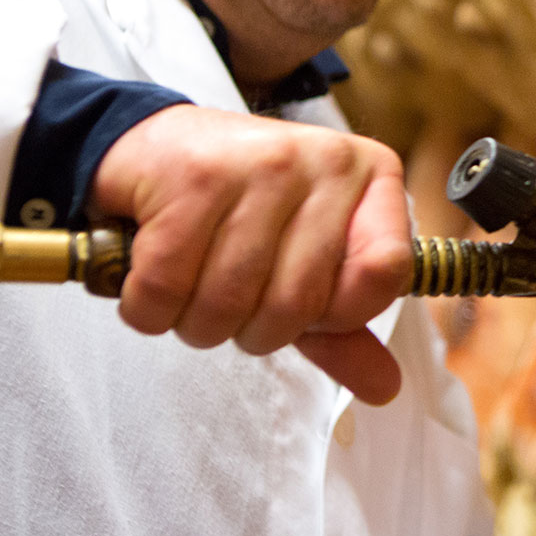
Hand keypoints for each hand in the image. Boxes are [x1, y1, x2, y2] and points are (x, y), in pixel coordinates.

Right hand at [90, 105, 412, 402]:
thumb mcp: (302, 263)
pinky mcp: (192, 175)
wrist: (153, 147)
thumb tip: (383, 388)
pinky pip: (167, 286)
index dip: (338, 315)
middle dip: (252, 331)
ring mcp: (261, 162)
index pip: (385, 275)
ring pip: (230, 302)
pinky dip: (150, 308)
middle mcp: (326, 161)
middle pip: (297, 305)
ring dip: (197, 323)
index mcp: (372, 176)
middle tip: (231, 302)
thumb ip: (342, 328)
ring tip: (191, 287)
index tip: (306, 307)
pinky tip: (150, 279)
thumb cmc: (238, 212)